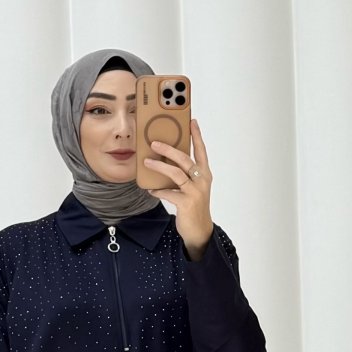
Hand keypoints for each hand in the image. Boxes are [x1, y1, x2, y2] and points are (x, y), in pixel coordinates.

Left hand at [144, 118, 213, 256]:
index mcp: (204, 174)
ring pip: (175, 173)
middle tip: (155, 143)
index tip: (192, 121)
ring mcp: (195, 191)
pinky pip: (168, 192)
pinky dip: (158, 190)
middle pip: (184, 159)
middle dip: (168, 149)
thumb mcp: (192, 187)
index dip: (197, 136)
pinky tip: (151, 189)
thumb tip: (165, 160)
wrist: (199, 230)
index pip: (201, 151)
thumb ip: (184, 174)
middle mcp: (202, 180)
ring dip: (159, 166)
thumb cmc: (193, 206)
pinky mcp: (187, 203)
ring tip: (147, 162)